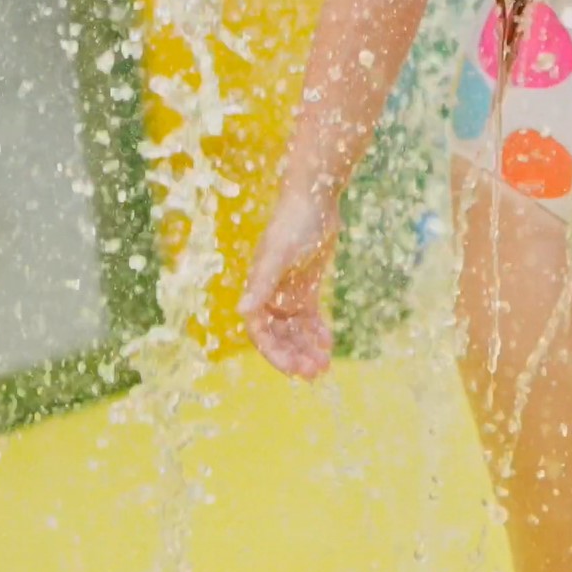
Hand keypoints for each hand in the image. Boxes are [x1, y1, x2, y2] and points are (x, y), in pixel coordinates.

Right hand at [238, 182, 341, 378]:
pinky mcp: (305, 287)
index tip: (294, 370)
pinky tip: (328, 343)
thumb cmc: (292, 223)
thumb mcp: (278, 255)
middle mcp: (269, 295)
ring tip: (325, 365)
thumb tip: (243, 310)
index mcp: (257, 290)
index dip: (275, 353)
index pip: (260, 332)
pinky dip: (316, 332)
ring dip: (306, 348)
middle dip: (294, 356)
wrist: (313, 199)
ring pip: (294, 330)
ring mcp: (288, 292)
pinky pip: (308, 317)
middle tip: (316, 373)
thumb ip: (261, 283)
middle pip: (278, 336)